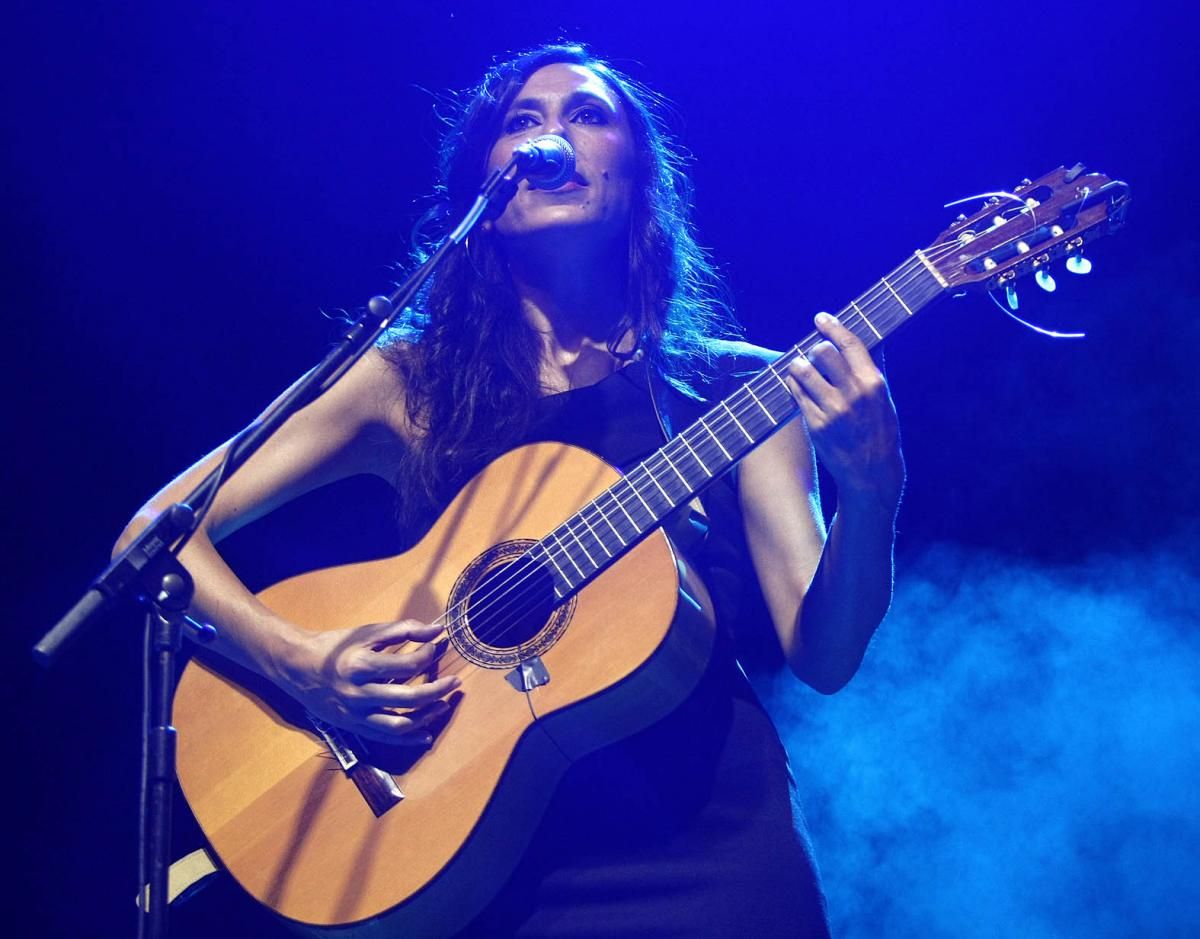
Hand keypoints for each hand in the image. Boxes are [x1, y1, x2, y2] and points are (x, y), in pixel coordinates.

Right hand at [273, 619, 460, 744]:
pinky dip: (408, 738)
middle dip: (437, 690)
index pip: (407, 665)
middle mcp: (359, 693)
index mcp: (361, 666)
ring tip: (443, 705)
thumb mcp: (367, 633)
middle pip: (409, 698)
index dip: (428, 655)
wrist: (298, 667)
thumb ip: (403, 630)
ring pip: (400, 724)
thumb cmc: (335, 646)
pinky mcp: (353, 727)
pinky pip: (386, 737)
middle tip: (454, 682)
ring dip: (427, 717)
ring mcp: (356, 714)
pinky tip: (426, 734)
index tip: (436, 648)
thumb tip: (437, 630)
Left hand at [786, 312, 904, 510]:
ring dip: (799, 365)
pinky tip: (798, 386)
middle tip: (814, 354)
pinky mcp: (814, 425)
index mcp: (873, 383)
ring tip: (801, 368)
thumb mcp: (884, 398)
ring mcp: (832, 411)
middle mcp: (852, 395)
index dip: (832, 326)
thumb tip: (872, 337)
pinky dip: (794, 385)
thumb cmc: (879, 430)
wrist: (871, 472)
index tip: (821, 318)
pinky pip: (795, 394)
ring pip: (803, 371)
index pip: (849, 344)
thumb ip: (874, 367)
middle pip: (822, 352)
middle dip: (815, 349)